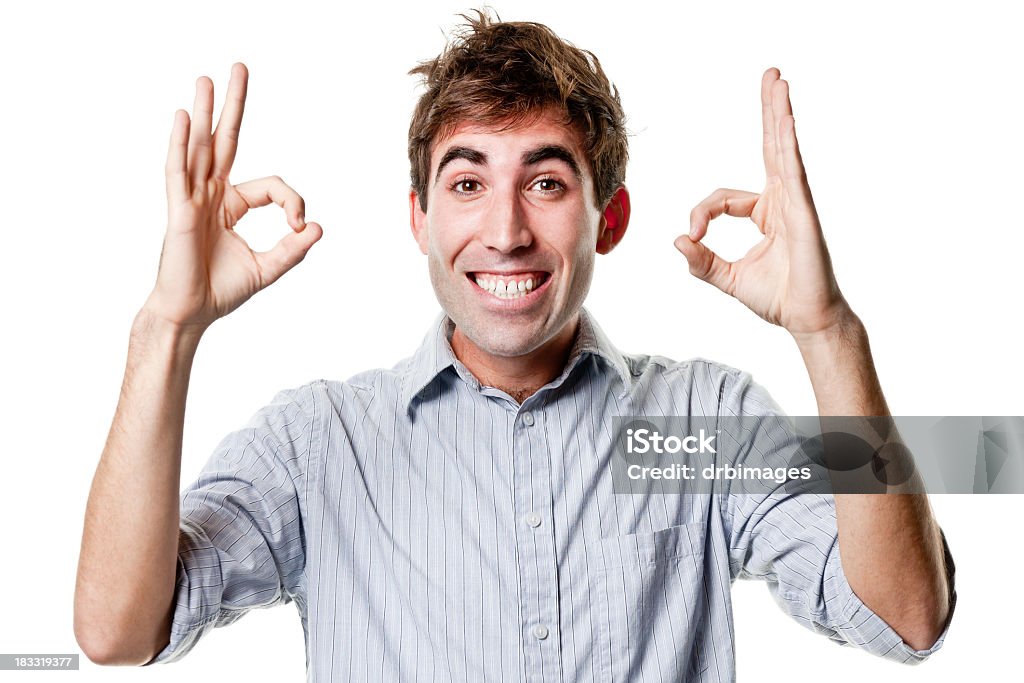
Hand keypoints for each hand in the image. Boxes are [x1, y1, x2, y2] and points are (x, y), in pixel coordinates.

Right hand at [144, 63, 322, 330]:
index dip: (292, 202)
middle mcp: (211, 195)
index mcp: (231, 205)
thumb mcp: (268, 268)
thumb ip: (293, 249)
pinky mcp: (179, 211)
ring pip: (201, 148)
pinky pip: (179, 172)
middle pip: (225, 142)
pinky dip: (181, 145)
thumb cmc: (220, 291)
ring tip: (206, 80)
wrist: (192, 313)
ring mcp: (193, 200)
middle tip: (240, 69)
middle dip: (233, 107)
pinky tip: (186, 118)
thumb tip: (318, 227)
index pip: (271, 186)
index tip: (300, 227)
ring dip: (205, 113)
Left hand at [674, 68, 851, 338]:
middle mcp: (783, 201)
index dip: (702, 212)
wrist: (806, 319)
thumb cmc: (778, 297)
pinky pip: (793, 172)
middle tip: (771, 75)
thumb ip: (701, 260)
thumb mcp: (727, 278)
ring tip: (778, 81)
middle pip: (772, 146)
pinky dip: (788, 146)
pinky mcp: (804, 213)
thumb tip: (677, 239)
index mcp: (766, 213)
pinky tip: (786, 120)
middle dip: (769, 110)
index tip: (693, 236)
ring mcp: (796, 204)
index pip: (723, 197)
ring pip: (784, 150)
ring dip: (779, 113)